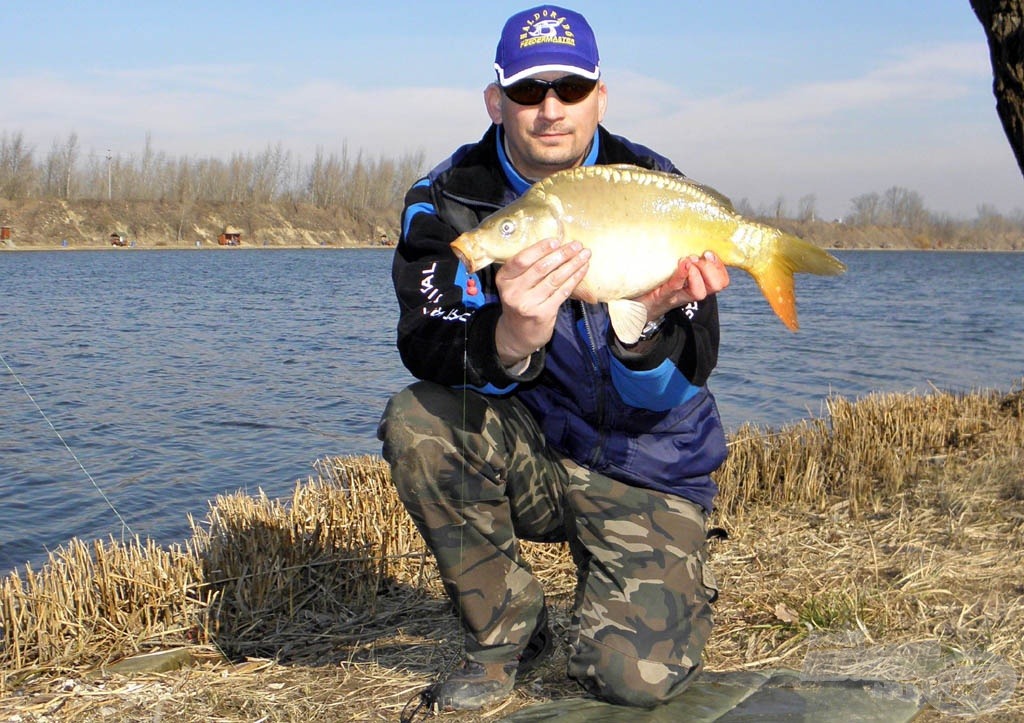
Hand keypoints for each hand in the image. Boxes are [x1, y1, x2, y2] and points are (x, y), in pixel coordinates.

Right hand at [494, 238, 590, 365]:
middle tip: (577, 245)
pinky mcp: (542, 314)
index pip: (521, 260)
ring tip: (585, 255)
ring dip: (572, 265)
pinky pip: (562, 292)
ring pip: (554, 279)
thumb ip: (526, 268)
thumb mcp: (513, 284)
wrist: (518, 334)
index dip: (540, 249)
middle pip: (541, 268)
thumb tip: (555, 246)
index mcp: (504, 279)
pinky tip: (583, 270)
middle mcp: (513, 292)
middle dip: (562, 254)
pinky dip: (574, 279)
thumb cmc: (519, 301)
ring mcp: (528, 304)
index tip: (556, 241)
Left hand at [635, 251, 729, 320]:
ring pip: (700, 292)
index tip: (708, 252)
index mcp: (696, 283)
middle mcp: (690, 291)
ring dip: (698, 273)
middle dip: (711, 269)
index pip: (720, 279)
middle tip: (699, 258)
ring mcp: (677, 296)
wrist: (632, 304)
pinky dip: (681, 275)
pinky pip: (675, 287)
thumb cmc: (652, 283)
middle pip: (716, 285)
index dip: (719, 266)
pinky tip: (682, 264)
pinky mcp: (661, 297)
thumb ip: (679, 255)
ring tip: (688, 261)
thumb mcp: (670, 266)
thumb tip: (685, 229)